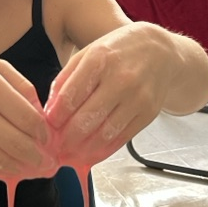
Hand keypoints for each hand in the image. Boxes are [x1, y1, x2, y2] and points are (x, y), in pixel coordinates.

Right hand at [0, 57, 56, 179]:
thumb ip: (23, 87)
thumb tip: (43, 116)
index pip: (26, 117)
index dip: (43, 132)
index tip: (49, 138)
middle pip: (16, 143)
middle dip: (38, 157)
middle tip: (50, 163)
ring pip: (1, 160)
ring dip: (23, 168)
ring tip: (36, 169)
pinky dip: (3, 171)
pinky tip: (15, 169)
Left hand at [44, 24, 173, 168]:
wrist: (160, 51)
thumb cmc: (118, 51)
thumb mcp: (87, 53)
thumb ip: (66, 80)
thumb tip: (50, 110)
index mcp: (99, 60)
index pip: (70, 96)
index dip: (55, 117)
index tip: (47, 127)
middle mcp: (120, 79)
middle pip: (86, 119)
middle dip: (67, 139)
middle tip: (56, 147)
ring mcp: (137, 97)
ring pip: (104, 133)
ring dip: (84, 149)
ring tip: (71, 154)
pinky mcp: (148, 113)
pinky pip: (122, 138)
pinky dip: (104, 150)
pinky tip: (92, 153)